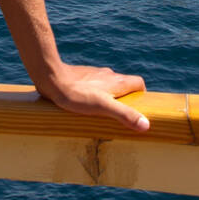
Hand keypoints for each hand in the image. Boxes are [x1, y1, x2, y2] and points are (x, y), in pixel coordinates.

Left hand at [35, 64, 149, 131]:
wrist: (51, 78)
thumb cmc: (77, 94)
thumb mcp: (103, 107)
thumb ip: (125, 114)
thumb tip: (146, 125)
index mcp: (116, 81)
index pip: (138, 82)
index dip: (142, 94)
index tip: (140, 108)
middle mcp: (107, 75)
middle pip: (124, 84)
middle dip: (126, 98)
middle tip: (121, 115)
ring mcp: (93, 74)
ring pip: (108, 84)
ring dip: (110, 96)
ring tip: (103, 113)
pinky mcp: (81, 77)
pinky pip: (93, 85)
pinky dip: (95, 94)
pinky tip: (86, 105)